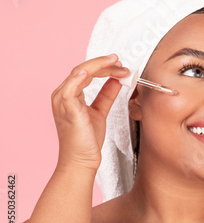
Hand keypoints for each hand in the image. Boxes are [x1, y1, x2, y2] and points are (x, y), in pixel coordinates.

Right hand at [51, 54, 128, 170]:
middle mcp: (63, 95)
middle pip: (83, 70)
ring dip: (98, 67)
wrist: (81, 160)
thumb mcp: (100, 111)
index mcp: (69, 94)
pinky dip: (79, 79)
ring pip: (79, 74)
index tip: (121, 65)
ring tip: (115, 64)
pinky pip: (70, 90)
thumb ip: (106, 95)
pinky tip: (89, 72)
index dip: (104, 66)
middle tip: (121, 62)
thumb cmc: (87, 139)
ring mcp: (62, 102)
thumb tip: (116, 80)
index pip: (86, 73)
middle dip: (104, 64)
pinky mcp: (67, 110)